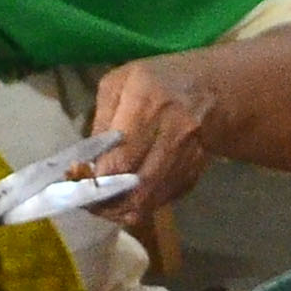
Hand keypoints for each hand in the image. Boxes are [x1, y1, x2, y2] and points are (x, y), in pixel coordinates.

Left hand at [84, 55, 226, 263]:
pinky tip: (127, 199)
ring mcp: (188, 155)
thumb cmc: (156, 80)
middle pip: (137, 185)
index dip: (96, 179)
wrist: (211, 89)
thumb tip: (88, 162)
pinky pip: (164, 198)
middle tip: (87, 203)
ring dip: (123, 209)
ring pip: (150, 199)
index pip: (121, 158)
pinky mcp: (194, 171)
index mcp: (148, 103)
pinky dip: (143, 204)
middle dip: (107, 201)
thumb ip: (102, 120)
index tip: (78, 184)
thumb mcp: (119, 83)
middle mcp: (173, 132)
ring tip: (104, 206)